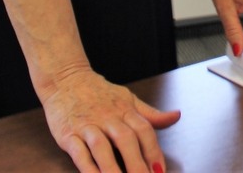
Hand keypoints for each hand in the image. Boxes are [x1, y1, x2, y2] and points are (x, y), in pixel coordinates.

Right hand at [40, 66, 178, 172]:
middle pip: (126, 140)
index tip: (160, 171)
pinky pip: (79, 152)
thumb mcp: (128, 99)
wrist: (65, 79)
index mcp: (125, 110)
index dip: (153, 151)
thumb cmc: (98, 93)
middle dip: (137, 164)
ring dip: (112, 168)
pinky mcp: (68, 134)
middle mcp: (108, 117)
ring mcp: (87, 126)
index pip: (144, 131)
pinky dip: (87, 167)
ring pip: (102, 147)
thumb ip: (150, 114)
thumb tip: (176, 116)